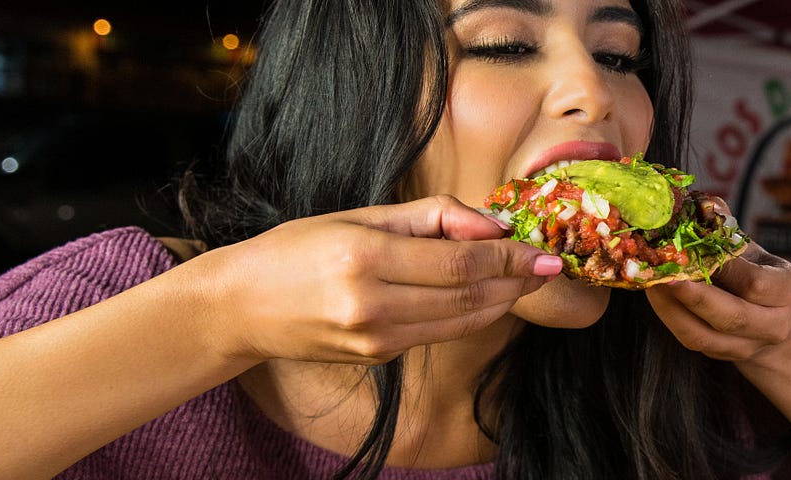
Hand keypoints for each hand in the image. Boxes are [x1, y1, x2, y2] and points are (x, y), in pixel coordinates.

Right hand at [191, 195, 558, 365]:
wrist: (240, 306)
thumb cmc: (298, 249)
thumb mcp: (358, 214)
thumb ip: (430, 217)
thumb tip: (491, 224)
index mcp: (365, 256)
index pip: (460, 263)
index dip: (510, 259)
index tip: (544, 250)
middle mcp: (371, 303)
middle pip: (468, 296)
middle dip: (516, 281)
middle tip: (549, 263)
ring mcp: (375, 338)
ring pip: (461, 321)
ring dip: (502, 301)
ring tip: (527, 278)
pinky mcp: (378, 357)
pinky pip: (438, 332)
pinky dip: (470, 315)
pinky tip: (487, 296)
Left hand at [645, 242, 790, 362]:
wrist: (770, 317)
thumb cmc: (755, 270)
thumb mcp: (750, 248)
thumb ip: (725, 228)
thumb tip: (701, 203)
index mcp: (787, 289)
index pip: (756, 285)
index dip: (723, 269)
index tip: (693, 250)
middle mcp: (775, 324)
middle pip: (731, 317)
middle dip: (693, 296)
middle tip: (661, 272)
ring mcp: (748, 346)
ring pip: (703, 335)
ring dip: (671, 308)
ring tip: (650, 282)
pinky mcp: (722, 355)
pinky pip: (691, 340)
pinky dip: (669, 317)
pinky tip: (654, 295)